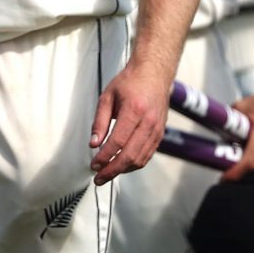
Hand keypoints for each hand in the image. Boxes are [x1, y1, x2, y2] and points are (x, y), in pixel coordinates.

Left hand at [89, 61, 170, 185]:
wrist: (153, 74)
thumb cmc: (129, 83)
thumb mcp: (107, 97)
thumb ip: (99, 122)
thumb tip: (93, 144)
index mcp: (134, 110)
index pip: (118, 141)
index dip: (104, 157)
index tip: (93, 165)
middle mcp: (148, 122)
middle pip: (130, 155)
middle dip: (112, 170)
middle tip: (98, 178)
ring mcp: (157, 130)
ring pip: (140, 159)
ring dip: (122, 170)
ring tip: (107, 174)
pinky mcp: (160, 134)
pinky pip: (147, 155)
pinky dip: (134, 164)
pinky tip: (121, 166)